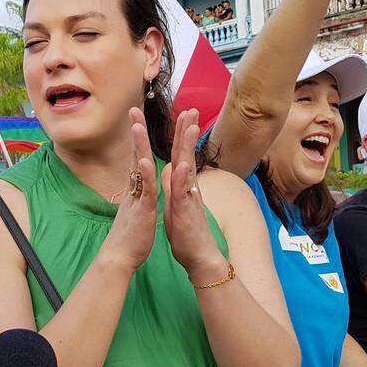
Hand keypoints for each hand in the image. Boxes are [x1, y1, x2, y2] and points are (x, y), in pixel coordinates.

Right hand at [100, 108, 159, 272]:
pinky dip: (145, 175)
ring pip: (139, 167)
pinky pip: (144, 191)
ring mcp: (137, 198)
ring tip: (137, 125)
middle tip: (134, 109)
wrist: (119, 259)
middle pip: (135, 155)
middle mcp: (134, 189)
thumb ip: (136, 196)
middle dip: (136, 132)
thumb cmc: (129, 238)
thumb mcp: (136, 211)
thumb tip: (136, 186)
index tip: (138, 119)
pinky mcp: (142, 211)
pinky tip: (145, 160)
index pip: (138, 158)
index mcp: (136, 190)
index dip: (139, 139)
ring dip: (138, 146)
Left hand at [161, 109, 223, 277]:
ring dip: (188, 148)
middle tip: (191, 109)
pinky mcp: (185, 212)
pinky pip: (183, 193)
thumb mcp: (174, 204)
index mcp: (183, 186)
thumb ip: (172, 185)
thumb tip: (168, 168)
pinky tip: (182, 165)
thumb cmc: (187, 233)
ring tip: (190, 127)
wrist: (198, 258)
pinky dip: (182, 179)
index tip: (184, 114)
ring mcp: (188, 199)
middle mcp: (188, 188)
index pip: (181, 155)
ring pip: (187, 169)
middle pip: (187, 154)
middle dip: (188, 132)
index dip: (181, 135)